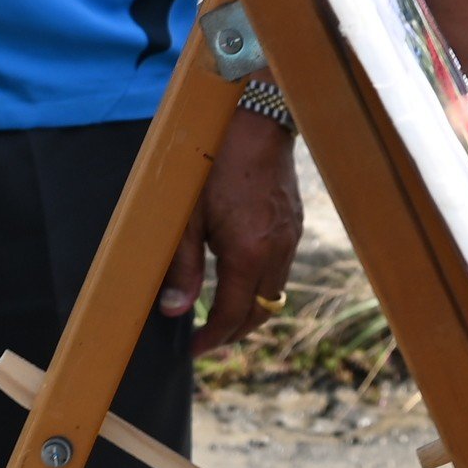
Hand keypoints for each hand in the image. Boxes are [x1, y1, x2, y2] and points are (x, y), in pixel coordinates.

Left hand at [164, 110, 304, 351]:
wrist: (255, 118)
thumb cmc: (213, 161)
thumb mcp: (186, 215)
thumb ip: (181, 266)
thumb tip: (173, 310)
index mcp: (249, 253)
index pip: (233, 315)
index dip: (212, 338)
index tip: (193, 349)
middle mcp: (277, 252)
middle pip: (260, 314)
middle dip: (233, 332)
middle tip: (206, 339)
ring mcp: (291, 238)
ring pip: (275, 294)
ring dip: (249, 309)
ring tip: (219, 312)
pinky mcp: (294, 223)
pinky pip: (281, 269)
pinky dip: (261, 284)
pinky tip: (239, 275)